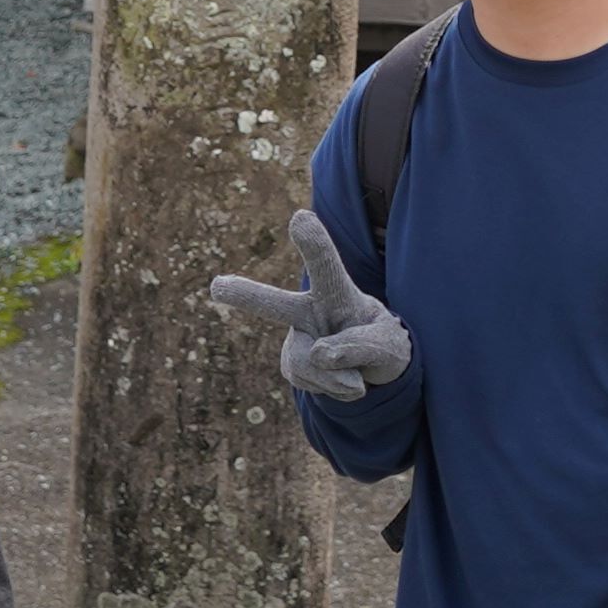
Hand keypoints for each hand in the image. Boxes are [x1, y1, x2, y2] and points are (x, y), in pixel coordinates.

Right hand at [203, 211, 415, 400]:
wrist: (374, 371)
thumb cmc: (382, 344)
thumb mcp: (390, 346)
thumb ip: (361, 348)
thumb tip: (319, 356)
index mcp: (337, 291)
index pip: (326, 266)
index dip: (314, 243)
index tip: (300, 218)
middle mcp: (308, 309)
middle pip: (275, 303)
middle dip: (246, 295)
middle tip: (217, 287)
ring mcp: (297, 338)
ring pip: (307, 362)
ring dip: (337, 377)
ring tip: (357, 375)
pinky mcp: (292, 365)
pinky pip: (311, 383)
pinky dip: (334, 389)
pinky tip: (341, 379)